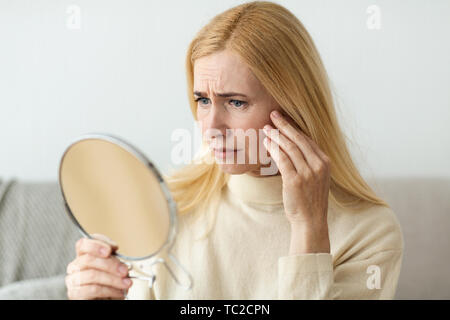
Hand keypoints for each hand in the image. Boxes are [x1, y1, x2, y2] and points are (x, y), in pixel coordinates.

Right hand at [65, 233, 132, 299]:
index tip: (115, 247)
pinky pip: (93, 289)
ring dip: (113, 279)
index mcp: (83, 256)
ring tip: (126, 283)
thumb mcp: (114, 268)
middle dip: (111, 264)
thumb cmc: (110, 283)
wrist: (107, 299)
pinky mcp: (75, 294)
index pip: (84, 244)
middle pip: (88, 259)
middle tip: (124, 270)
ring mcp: (73, 281)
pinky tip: (118, 292)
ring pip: (92, 275)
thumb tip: (118, 258)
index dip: (98, 243)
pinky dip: (109, 290)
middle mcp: (75, 267)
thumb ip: (114, 259)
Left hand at [263, 110, 330, 252]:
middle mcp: (318, 165)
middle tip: (273, 114)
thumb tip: (291, 146)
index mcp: (325, 162)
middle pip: (298, 139)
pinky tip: (266, 143)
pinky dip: (273, 149)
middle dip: (284, 125)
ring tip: (266, 127)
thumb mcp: (316, 177)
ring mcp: (307, 173)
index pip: (307, 139)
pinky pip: (282, 159)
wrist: (311, 220)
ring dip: (276, 135)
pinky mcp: (295, 180)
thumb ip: (308, 161)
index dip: (294, 127)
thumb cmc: (310, 199)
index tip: (283, 119)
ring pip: (289, 147)